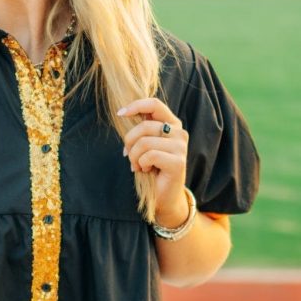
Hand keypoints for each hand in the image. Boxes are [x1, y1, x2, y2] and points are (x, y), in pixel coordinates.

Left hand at [118, 97, 189, 226]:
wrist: (164, 196)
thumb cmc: (151, 168)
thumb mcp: (144, 144)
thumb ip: (140, 129)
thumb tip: (123, 114)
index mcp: (171, 123)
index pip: (154, 104)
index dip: (135, 106)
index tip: (120, 114)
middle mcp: (179, 132)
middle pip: (144, 126)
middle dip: (129, 142)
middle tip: (129, 155)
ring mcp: (180, 146)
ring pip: (144, 142)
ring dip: (134, 156)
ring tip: (138, 165)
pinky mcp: (178, 161)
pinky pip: (149, 156)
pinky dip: (141, 164)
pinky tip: (146, 170)